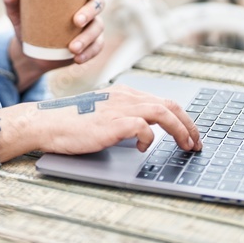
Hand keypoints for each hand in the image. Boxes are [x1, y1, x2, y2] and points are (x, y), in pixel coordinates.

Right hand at [0, 85, 201, 162]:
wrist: (46, 123)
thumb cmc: (70, 123)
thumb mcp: (101, 114)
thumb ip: (122, 116)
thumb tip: (144, 131)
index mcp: (123, 93)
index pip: (162, 101)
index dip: (182, 118)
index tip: (190, 134)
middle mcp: (125, 97)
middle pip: (170, 105)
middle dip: (189, 124)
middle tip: (197, 142)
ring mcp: (119, 108)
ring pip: (163, 113)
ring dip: (181, 131)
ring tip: (186, 146)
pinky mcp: (113, 123)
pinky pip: (144, 128)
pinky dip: (149, 139)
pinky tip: (143, 148)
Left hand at [3, 0, 105, 91]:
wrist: (31, 52)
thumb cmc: (28, 24)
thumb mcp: (18, 14)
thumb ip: (12, 2)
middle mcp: (85, 7)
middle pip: (98, 3)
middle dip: (90, 11)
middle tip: (76, 21)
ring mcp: (90, 26)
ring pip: (98, 27)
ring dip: (88, 37)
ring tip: (72, 48)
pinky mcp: (90, 44)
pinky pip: (97, 47)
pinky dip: (89, 53)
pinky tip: (78, 58)